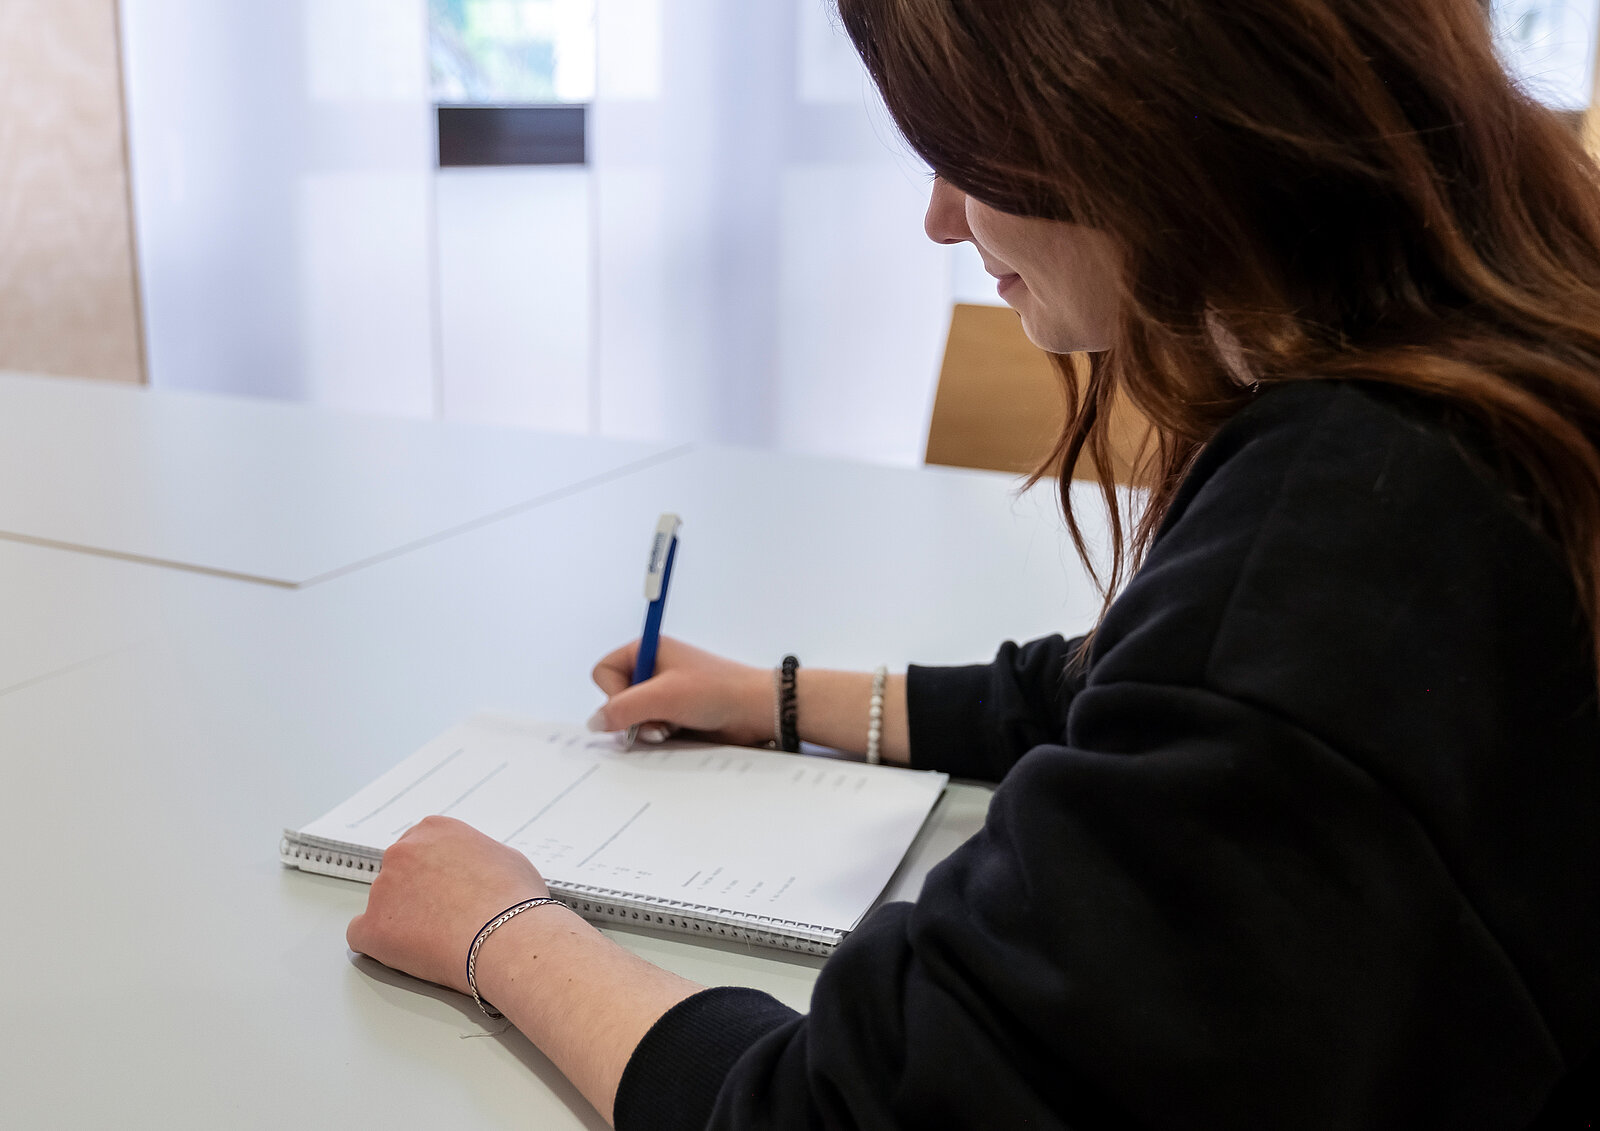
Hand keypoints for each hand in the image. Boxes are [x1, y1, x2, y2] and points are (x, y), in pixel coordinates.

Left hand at [346, 816, 547, 995]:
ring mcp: (382, 888)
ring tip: (436, 939)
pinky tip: (405, 951)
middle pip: (397, 873)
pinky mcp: (372, 927)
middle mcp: (402, 851)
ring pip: (382, 905)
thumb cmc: (514, 900)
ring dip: (401, 919)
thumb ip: (476, 857)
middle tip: (441, 916)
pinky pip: (362, 935)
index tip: (444, 889)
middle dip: (415, 893)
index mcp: (434, 830)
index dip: (433, 873)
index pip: (419, 848)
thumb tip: (475, 870)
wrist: (507, 936)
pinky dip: (380, 945)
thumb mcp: (505, 857)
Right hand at [590, 636, 772, 746]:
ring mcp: (663, 692)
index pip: (603, 672)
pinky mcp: (673, 713)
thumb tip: (594, 722)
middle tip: (658, 720)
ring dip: (648, 727)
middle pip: (616, 698)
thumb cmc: (717, 691)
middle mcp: (653, 668)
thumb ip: (622, 708)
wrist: (755, 711)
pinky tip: (678, 732)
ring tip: (672, 727)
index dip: (613, 693)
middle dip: (634, 715)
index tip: (637, 703)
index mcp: (647, 649)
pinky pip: (649, 728)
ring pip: (632, 717)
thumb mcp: (663, 697)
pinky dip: (659, 734)